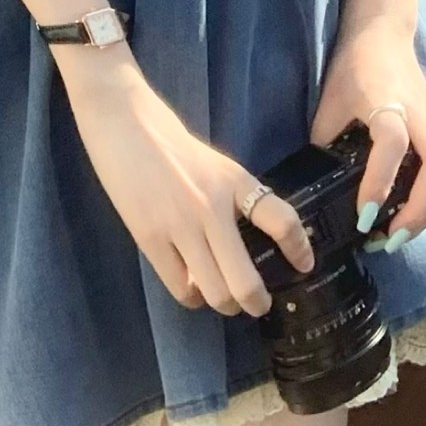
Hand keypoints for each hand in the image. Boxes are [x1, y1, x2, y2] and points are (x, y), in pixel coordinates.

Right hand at [59, 53, 315, 314]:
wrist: (121, 120)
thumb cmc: (168, 140)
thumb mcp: (214, 164)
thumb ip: (232, 198)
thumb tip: (246, 240)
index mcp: (234, 181)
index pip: (281, 220)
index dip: (298, 248)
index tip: (304, 265)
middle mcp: (213, 207)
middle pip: (244, 280)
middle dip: (255, 303)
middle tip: (257, 305)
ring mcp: (179, 226)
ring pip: (213, 292)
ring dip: (224, 304)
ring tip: (224, 299)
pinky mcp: (148, 238)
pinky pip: (179, 287)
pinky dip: (191, 295)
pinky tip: (192, 287)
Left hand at [311, 24, 425, 243]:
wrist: (384, 34)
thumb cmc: (352, 69)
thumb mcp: (329, 105)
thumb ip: (328, 147)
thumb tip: (322, 192)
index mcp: (388, 103)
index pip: (392, 145)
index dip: (380, 182)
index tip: (364, 218)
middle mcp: (420, 115)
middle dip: (419, 209)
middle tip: (390, 239)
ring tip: (396, 237)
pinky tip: (405, 216)